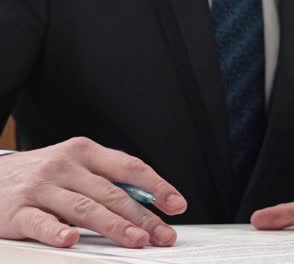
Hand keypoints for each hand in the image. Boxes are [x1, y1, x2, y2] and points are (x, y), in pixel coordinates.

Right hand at [0, 137, 186, 247]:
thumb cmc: (44, 175)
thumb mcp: (77, 166)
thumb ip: (108, 179)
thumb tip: (149, 199)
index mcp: (85, 152)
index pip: (129, 167)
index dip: (157, 186)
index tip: (176, 204)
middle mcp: (66, 166)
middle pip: (112, 192)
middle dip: (142, 216)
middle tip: (163, 235)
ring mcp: (42, 187)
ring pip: (84, 207)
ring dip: (114, 226)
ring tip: (137, 240)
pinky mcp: (18, 211)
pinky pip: (41, 222)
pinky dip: (57, 231)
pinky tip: (71, 239)